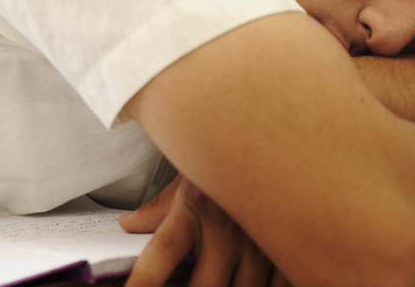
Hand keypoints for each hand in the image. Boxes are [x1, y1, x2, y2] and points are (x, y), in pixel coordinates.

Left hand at [119, 174, 290, 286]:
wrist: (273, 142)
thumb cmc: (223, 168)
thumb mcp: (186, 183)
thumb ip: (156, 210)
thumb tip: (128, 224)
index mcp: (193, 212)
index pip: (163, 251)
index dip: (144, 281)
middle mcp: (225, 230)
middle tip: (195, 282)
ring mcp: (258, 244)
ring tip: (223, 276)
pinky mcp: (286, 251)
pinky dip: (265, 285)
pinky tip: (252, 277)